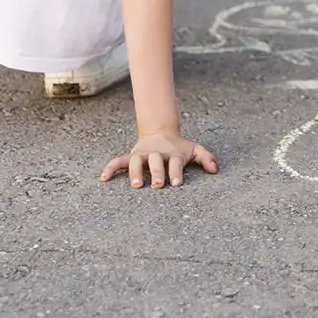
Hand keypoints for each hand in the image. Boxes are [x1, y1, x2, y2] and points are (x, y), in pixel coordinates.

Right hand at [99, 132, 217, 188]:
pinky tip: (103, 178)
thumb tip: (214, 170)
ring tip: (135, 185)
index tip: (176, 183)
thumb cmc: (179, 147)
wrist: (160, 132)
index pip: (174, 163)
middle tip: (157, 185)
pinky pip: (118, 161)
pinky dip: (110, 168)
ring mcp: (143, 154)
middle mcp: (157, 154)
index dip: (176, 172)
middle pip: (155, 162)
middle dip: (156, 173)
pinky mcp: (131, 156)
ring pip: (136, 162)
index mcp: (172, 154)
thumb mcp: (194, 149)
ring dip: (134, 172)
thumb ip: (206, 158)